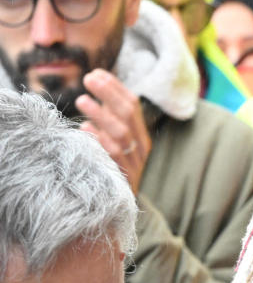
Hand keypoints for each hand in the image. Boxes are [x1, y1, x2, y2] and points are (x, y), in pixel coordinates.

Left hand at [76, 69, 151, 193]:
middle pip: (128, 114)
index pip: (133, 105)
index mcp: (141, 135)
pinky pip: (113, 155)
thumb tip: (91, 97)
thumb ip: (106, 122)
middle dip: (109, 94)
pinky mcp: (123, 175)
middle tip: (88, 78)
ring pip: (121, 133)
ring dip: (101, 115)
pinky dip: (100, 141)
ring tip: (81, 101)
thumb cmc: (113, 170)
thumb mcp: (114, 144)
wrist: (120, 208)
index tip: (97, 73)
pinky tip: (85, 130)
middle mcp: (141, 147)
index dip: (116, 87)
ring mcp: (134, 161)